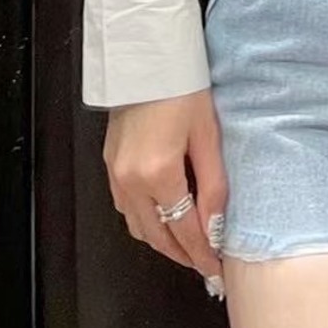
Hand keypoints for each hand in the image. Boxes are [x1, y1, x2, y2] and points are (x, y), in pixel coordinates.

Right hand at [104, 88, 226, 291]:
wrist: (147, 57)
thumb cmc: (183, 88)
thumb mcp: (208, 135)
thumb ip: (213, 185)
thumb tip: (217, 226)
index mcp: (158, 174)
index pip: (183, 231)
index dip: (202, 254)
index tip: (217, 270)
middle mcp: (130, 180)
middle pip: (157, 236)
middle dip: (182, 255)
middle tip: (206, 266)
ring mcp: (115, 173)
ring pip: (137, 226)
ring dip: (162, 241)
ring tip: (189, 246)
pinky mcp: (110, 163)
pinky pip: (126, 207)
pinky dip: (145, 221)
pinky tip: (164, 218)